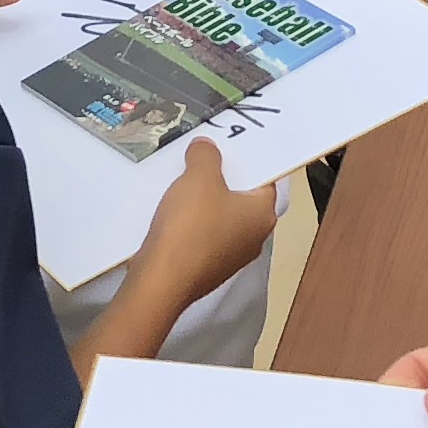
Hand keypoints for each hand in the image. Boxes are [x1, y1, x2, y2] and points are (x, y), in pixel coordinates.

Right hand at [134, 135, 279, 307]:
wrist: (162, 279)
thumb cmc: (191, 225)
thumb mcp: (199, 177)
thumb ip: (206, 156)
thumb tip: (207, 147)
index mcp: (263, 215)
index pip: (265, 181)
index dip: (247, 162)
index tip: (228, 147)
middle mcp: (254, 239)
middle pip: (241, 200)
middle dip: (221, 180)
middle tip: (201, 159)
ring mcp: (230, 258)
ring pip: (220, 220)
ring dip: (204, 203)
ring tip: (181, 182)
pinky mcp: (206, 269)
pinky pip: (203, 238)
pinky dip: (191, 225)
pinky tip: (171, 213)